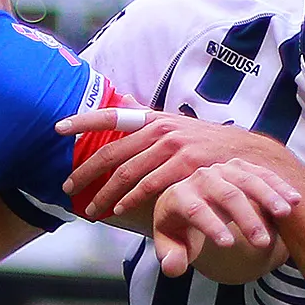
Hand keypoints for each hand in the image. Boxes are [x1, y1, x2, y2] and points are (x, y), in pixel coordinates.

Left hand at [59, 109, 304, 222]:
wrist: (247, 157)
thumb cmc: (206, 145)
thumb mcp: (176, 124)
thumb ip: (147, 115)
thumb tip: (122, 96)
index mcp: (155, 118)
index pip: (112, 115)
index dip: (83, 120)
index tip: (57, 128)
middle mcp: (162, 128)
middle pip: (113, 149)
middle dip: (86, 170)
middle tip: (66, 186)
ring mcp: (174, 146)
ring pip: (128, 171)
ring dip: (104, 192)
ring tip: (89, 208)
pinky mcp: (185, 165)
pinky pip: (150, 184)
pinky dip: (131, 198)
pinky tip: (117, 209)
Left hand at [147, 160, 298, 282]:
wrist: (188, 203)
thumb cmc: (178, 230)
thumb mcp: (170, 246)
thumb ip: (171, 258)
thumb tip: (173, 267)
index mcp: (178, 196)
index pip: (195, 210)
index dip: (211, 226)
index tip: (228, 245)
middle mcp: (201, 178)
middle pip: (226, 194)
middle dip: (246, 218)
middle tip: (262, 243)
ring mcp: (223, 170)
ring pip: (248, 181)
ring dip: (268, 197)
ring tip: (285, 216)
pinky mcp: (241, 168)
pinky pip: (262, 175)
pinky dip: (279, 186)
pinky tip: (295, 201)